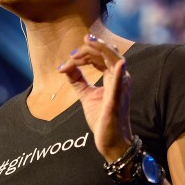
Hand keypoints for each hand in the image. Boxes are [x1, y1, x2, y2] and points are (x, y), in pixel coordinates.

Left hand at [59, 34, 132, 161]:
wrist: (110, 140)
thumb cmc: (102, 117)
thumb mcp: (86, 95)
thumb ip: (77, 80)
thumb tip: (64, 66)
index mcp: (113, 76)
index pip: (101, 56)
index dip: (86, 53)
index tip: (70, 59)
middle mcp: (119, 79)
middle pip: (108, 53)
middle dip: (91, 48)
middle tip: (74, 53)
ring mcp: (120, 88)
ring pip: (115, 61)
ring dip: (101, 50)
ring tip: (87, 43)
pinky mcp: (116, 100)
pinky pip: (119, 84)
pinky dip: (119, 73)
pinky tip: (120, 64)